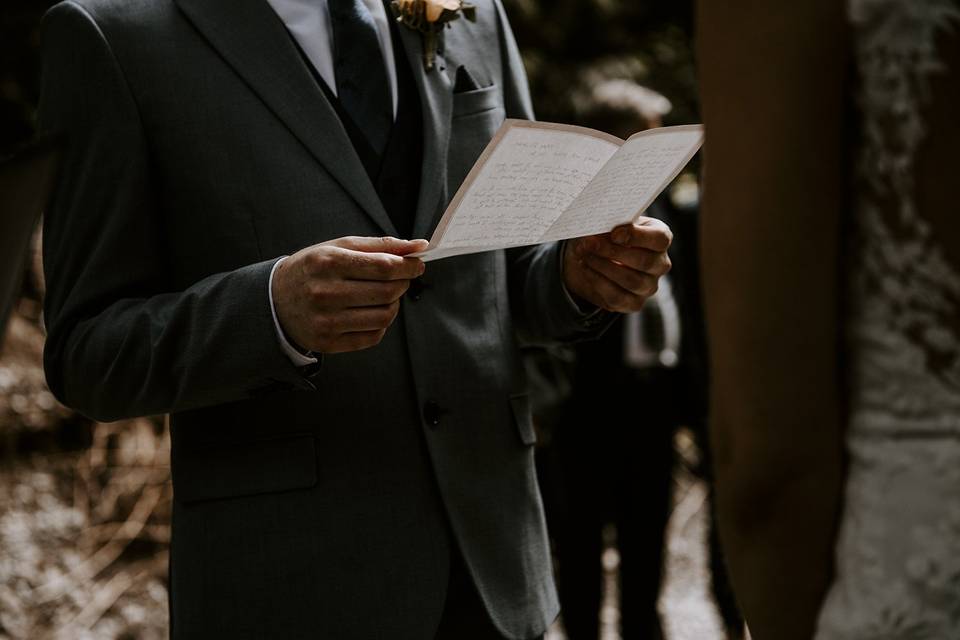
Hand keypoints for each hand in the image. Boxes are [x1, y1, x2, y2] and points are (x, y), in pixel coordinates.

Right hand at [272, 236, 427, 353]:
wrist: (274, 300)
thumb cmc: (312, 269)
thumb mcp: (338, 247)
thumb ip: (379, 245)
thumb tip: (419, 246)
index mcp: (328, 262)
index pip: (384, 266)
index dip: (408, 266)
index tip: (416, 264)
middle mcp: (326, 293)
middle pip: (387, 291)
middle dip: (403, 283)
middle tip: (400, 278)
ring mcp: (326, 321)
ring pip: (384, 316)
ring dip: (394, 304)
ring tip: (385, 295)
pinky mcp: (328, 342)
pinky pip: (373, 336)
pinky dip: (381, 324)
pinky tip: (371, 312)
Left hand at [563, 217, 672, 312]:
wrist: (591, 257)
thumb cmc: (605, 234)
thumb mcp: (609, 223)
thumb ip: (609, 224)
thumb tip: (599, 231)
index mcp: (660, 238)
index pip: (660, 239)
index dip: (638, 236)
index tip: (614, 233)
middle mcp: (660, 264)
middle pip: (645, 261)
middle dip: (613, 252)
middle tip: (589, 243)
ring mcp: (649, 286)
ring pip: (631, 281)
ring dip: (603, 266)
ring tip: (584, 255)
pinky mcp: (634, 303)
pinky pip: (618, 297)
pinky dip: (598, 281)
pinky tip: (585, 268)